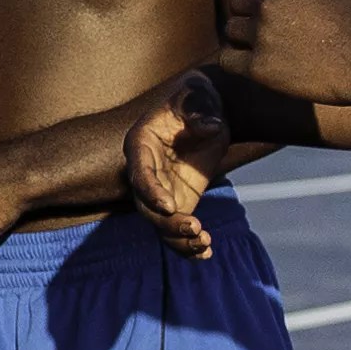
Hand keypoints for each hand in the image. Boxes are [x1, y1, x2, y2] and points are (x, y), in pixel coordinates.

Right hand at [126, 70, 231, 261]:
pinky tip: (207, 253)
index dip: (151, 191)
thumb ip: (201, 109)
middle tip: (196, 229)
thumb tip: (211, 126)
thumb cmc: (199, 96)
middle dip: (168, 223)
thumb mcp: (199, 96)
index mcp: (141, 142)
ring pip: (160, 224)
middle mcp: (146, 170)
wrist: (211, 108)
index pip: (139, 171)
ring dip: (178, 239)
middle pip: (146, 205)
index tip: (171, 207)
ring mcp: (161, 188)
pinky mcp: (179, 201)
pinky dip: (188, 244)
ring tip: (205, 244)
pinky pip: (176, 228)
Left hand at [223, 0, 350, 102]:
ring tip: (265, 45)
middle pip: (237, 0)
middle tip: (268, 24)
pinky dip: (234, 58)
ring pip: (232, 29)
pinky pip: (227, 58)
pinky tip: (247, 61)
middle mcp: (269, 4)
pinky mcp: (259, 68)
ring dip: (244, 35)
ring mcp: (262, 36)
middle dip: (250, 9)